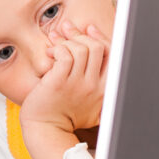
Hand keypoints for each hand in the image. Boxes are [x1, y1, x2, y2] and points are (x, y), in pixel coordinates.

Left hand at [19, 22, 108, 158]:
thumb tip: (96, 48)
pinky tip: (51, 52)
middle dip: (81, 33)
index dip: (100, 37)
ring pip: (81, 48)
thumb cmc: (65, 115)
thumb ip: (99, 82)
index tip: (89, 28)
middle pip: (96, 47)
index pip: (112, 54)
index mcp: (106, 90)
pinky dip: (58, 48)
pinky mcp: (59, 82)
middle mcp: (95, 87)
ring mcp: (78, 84)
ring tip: (56, 40)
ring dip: (67, 40)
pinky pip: (65, 54)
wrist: (46, 130)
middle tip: (67, 29)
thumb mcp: (92, 103)